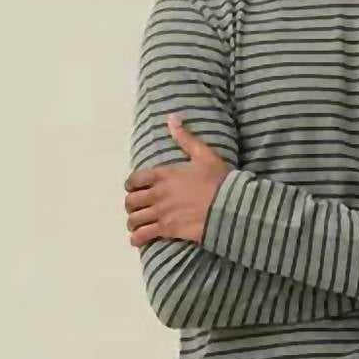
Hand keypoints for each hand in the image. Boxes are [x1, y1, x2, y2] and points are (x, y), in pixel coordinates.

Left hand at [125, 114, 231, 244]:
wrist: (227, 206)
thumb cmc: (218, 180)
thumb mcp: (203, 154)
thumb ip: (185, 138)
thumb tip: (173, 118)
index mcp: (163, 174)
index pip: (135, 179)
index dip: (130, 185)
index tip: (132, 189)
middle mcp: (157, 193)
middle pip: (132, 200)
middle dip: (131, 205)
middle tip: (135, 209)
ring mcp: (161, 212)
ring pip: (135, 218)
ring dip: (132, 222)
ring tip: (135, 226)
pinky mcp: (166, 229)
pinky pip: (144, 235)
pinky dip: (137, 238)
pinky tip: (136, 240)